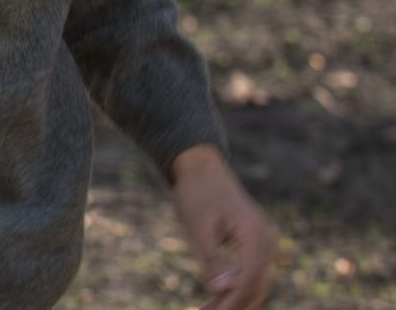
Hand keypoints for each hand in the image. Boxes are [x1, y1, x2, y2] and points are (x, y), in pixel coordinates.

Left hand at [170, 144, 276, 309]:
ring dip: (236, 299)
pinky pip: (251, 271)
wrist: (201, 167)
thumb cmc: (196, 194)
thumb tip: (223, 291)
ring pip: (256, 280)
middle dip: (235, 304)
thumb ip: (211, 259)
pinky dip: (237, 287)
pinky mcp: (256, 242)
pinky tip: (217, 299)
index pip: (250, 278)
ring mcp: (264, 240)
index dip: (233, 301)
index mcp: (255, 234)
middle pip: (257, 283)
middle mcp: (266, 238)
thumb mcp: (197, 227)